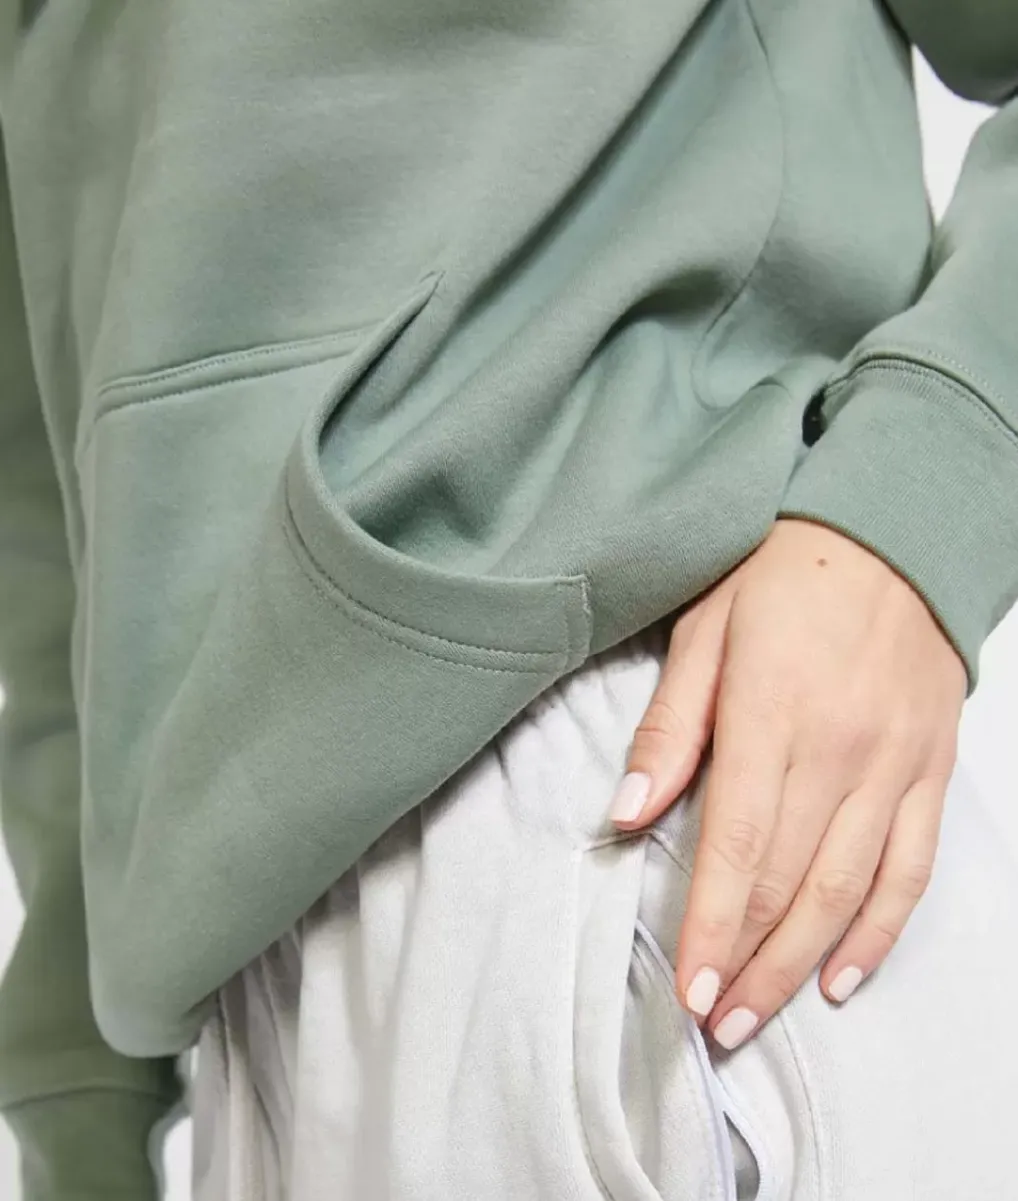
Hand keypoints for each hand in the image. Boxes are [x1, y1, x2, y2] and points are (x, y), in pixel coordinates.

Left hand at [608, 517, 966, 1048]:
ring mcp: (894, 766)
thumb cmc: (782, 578)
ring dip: (801, 964)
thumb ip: (668, 730)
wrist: (891, 536)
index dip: (710, 927)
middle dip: (747, 962)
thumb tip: (624, 816)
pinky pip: (911, 867)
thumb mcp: (705, 633)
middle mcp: (841, 752)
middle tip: (713, 1022)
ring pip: (847, 890)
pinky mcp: (931, 771)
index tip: (688, 990)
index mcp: (772, 715)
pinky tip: (844, 974)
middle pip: (789, 883)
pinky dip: (880, 930)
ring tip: (760, 1014)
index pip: (737, 846)